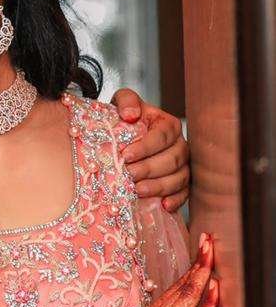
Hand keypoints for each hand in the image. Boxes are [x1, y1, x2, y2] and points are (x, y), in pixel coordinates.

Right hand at [63, 235, 217, 306]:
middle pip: (180, 286)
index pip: (172, 289)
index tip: (199, 252)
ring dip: (202, 274)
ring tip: (212, 255)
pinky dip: (207, 305)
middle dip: (198, 262)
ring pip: (187, 297)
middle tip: (208, 241)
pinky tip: (215, 290)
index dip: (188, 269)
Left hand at [111, 88, 189, 211]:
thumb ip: (126, 101)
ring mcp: (182, 165)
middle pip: (173, 159)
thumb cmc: (124, 119)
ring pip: (180, 177)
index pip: (163, 135)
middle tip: (129, 175)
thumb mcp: (121, 102)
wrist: (122, 134)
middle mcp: (179, 144)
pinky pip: (185, 193)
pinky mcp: (180, 182)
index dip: (145, 147)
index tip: (125, 155)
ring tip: (138, 191)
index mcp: (168, 124)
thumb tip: (130, 114)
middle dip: (149, 168)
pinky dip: (176, 200)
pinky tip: (163, 205)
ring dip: (159, 186)